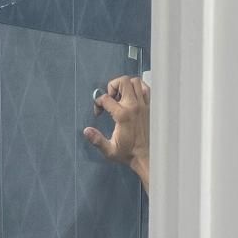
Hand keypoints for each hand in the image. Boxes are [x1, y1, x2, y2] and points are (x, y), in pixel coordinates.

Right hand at [84, 74, 149, 191]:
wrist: (147, 156)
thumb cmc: (130, 153)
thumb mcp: (110, 150)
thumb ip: (97, 140)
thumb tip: (87, 131)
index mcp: (123, 116)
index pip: (106, 99)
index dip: (98, 103)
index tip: (99, 111)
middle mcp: (134, 107)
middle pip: (122, 82)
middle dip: (112, 86)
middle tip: (110, 97)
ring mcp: (144, 105)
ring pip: (135, 81)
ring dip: (126, 85)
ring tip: (121, 95)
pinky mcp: (151, 107)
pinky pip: (146, 89)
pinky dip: (139, 87)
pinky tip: (133, 96)